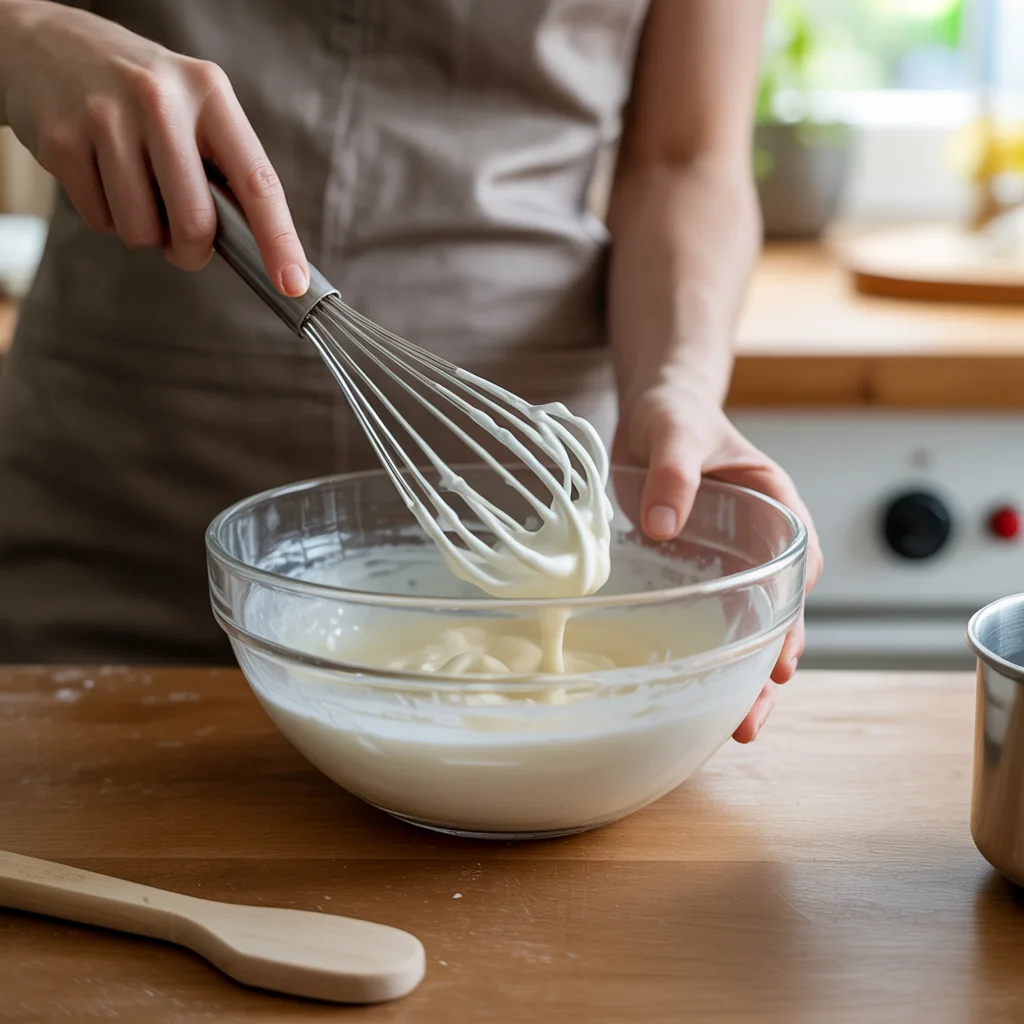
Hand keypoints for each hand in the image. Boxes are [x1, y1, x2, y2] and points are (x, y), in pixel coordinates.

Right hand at [0, 0, 306, 293]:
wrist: (47, 44)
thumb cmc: (140, 94)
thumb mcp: (194, 107)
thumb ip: (225, 168)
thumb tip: (255, 246)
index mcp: (210, 94)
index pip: (257, 182)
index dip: (278, 240)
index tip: (292, 283)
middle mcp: (160, 99)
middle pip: (195, 222)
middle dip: (192, 251)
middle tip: (183, 243)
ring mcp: (106, 117)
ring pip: (143, 231)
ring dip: (144, 233)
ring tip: (135, 189)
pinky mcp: (61, 140)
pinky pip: (101, 221)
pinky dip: (107, 216)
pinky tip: (100, 175)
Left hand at [613, 379, 823, 743]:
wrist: (650, 413)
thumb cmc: (675, 414)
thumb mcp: (676, 432)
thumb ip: (673, 471)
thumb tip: (663, 526)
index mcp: (774, 507)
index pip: (798, 566)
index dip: (793, 616)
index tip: (781, 659)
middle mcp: (759, 544)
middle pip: (779, 613)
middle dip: (771, 666)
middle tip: (752, 719)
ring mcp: (728, 563)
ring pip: (747, 627)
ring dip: (743, 676)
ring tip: (735, 728)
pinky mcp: (696, 574)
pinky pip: (706, 618)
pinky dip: (706, 655)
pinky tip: (695, 694)